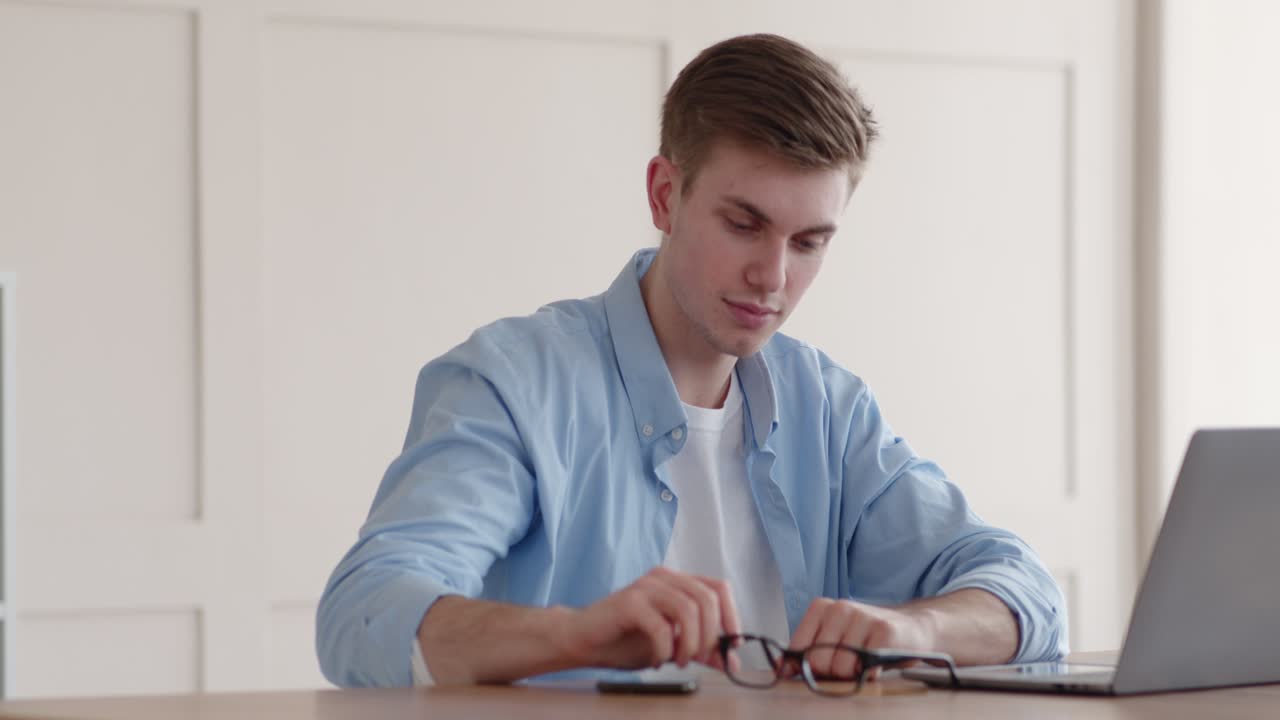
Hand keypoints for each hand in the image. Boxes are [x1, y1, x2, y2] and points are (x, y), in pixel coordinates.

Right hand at [561, 567, 741, 670]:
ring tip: (677, 661)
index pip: (718, 588)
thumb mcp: (672, 646)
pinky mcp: (629, 602)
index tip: (732, 643)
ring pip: (688, 610)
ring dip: (689, 644)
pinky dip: (664, 649)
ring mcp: (645, 587)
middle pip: (707, 599)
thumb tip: (731, 660)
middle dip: (710, 635)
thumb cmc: (625, 639)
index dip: (731, 616)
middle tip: (698, 658)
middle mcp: (663, 578)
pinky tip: (655, 659)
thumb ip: (701, 651)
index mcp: (677, 583)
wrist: (583, 640)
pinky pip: (660, 626)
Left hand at [789, 598, 934, 679]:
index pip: (797, 650)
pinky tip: (877, 663)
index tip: (822, 668)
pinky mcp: (884, 631)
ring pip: (840, 668)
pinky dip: (871, 673)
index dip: (807, 667)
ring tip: (864, 662)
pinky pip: (866, 667)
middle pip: (817, 662)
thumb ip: (806, 652)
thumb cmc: (866, 637)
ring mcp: (862, 617)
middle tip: (849, 664)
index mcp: (821, 608)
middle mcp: (840, 608)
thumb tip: (779, 670)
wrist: (911, 628)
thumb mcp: (832, 639)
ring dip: (853, 675)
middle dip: (832, 673)